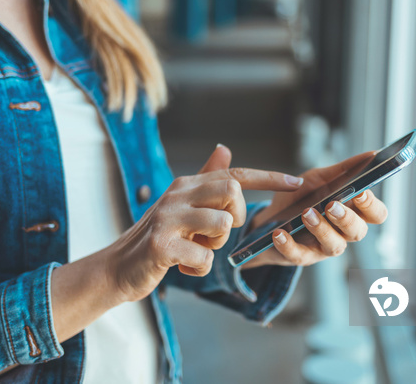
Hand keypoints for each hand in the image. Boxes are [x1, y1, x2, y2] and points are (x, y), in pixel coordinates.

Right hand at [107, 145, 302, 301]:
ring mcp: (168, 219)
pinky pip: (203, 257)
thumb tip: (224, 148)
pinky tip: (182, 265)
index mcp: (186, 185)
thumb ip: (205, 178)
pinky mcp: (161, 245)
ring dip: (215, 246)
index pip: (234, 174)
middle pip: (231, 192)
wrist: (118, 266)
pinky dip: (198, 268)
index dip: (269, 178)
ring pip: (221, 225)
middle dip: (235, 216)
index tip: (297, 182)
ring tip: (194, 248)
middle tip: (215, 233)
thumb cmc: (157, 236)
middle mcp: (177, 195)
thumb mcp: (181, 204)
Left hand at [242, 152, 388, 268]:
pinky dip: (288, 245)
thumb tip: (371, 154)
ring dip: (321, 229)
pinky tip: (279, 233)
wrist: (269, 219)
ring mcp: (323, 247)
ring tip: (306, 213)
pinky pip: (298, 255)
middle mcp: (342, 233)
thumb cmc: (302, 199)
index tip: (362, 193)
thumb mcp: (319, 179)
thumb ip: (343, 170)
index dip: (372, 206)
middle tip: (331, 205)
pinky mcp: (302, 257)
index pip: (376, 214)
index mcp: (352, 212)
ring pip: (333, 245)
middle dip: (346, 218)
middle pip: (357, 232)